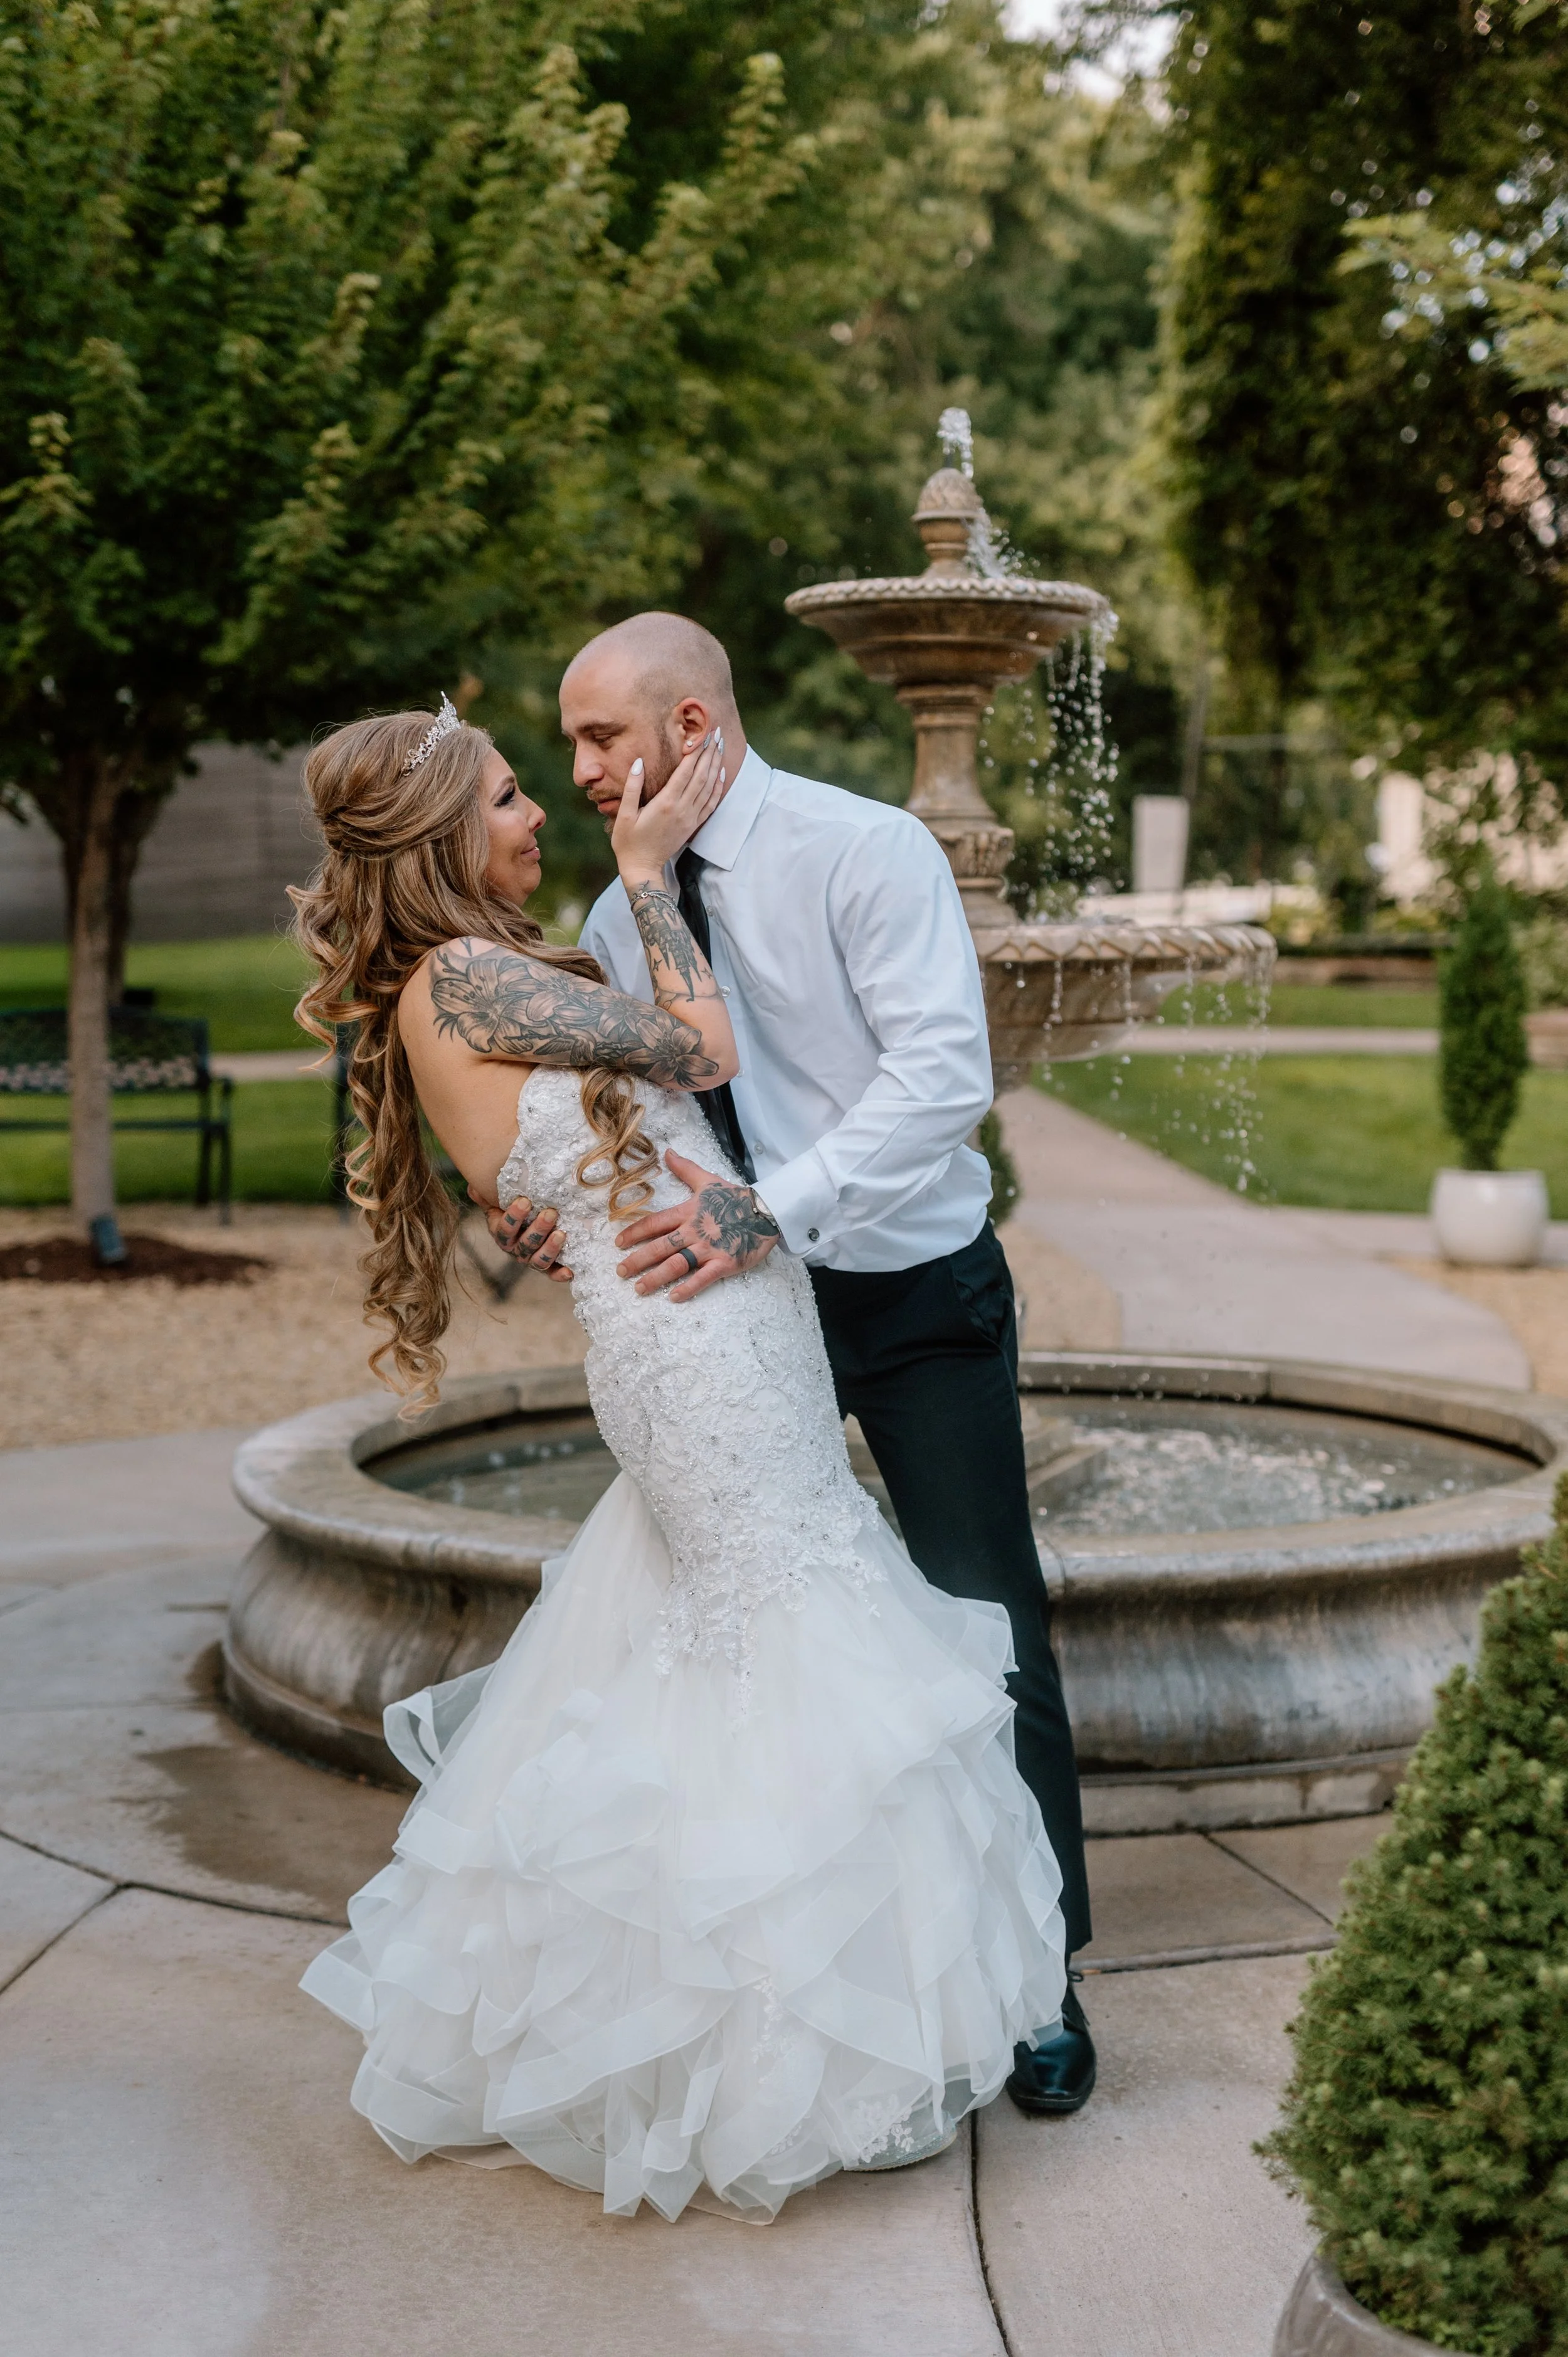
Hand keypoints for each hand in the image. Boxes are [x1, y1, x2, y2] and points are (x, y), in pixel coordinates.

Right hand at [471, 1186, 573, 1281]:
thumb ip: (487, 1194)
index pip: (504, 1230)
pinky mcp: (547, 1265)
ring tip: (561, 1234)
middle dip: (538, 1229)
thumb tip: (476, 1188)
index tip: (525, 1201)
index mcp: (502, 1234)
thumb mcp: (498, 1199)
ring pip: (538, 1260)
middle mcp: (516, 1249)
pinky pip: (551, 1272)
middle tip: (550, 1213)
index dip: (513, 1217)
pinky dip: (559, 1274)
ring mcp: (531, 1258)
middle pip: (525, 1245)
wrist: (530, 1217)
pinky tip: (569, 1271)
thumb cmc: (512, 1206)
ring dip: (550, 1249)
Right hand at [610, 731, 726, 884]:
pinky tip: (720, 774)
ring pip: (708, 787)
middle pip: (701, 775)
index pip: (685, 771)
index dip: (694, 751)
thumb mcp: (625, 814)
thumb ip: (632, 787)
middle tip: (716, 733)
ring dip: (716, 765)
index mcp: (665, 803)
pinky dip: (717, 787)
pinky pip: (710, 804)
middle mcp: (682, 809)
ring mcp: (690, 818)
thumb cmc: (629, 842)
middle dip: (709, 752)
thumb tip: (639, 763)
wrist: (642, 868)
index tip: (701, 734)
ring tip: (720, 746)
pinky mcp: (693, 825)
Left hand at [614, 1148, 779, 1301]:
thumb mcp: (707, 1180)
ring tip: (639, 1289)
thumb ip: (685, 1169)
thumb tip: (667, 1152)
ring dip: (656, 1278)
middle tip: (620, 1272)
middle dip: (638, 1260)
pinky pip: (703, 1278)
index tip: (618, 1243)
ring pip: (676, 1264)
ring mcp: (709, 1248)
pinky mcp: (724, 1263)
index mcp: (687, 1213)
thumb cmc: (736, 1197)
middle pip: (660, 1247)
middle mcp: (693, 1231)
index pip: (655, 1223)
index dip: (635, 1233)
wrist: (767, 1210)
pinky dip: (688, 1288)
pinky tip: (673, 1297)